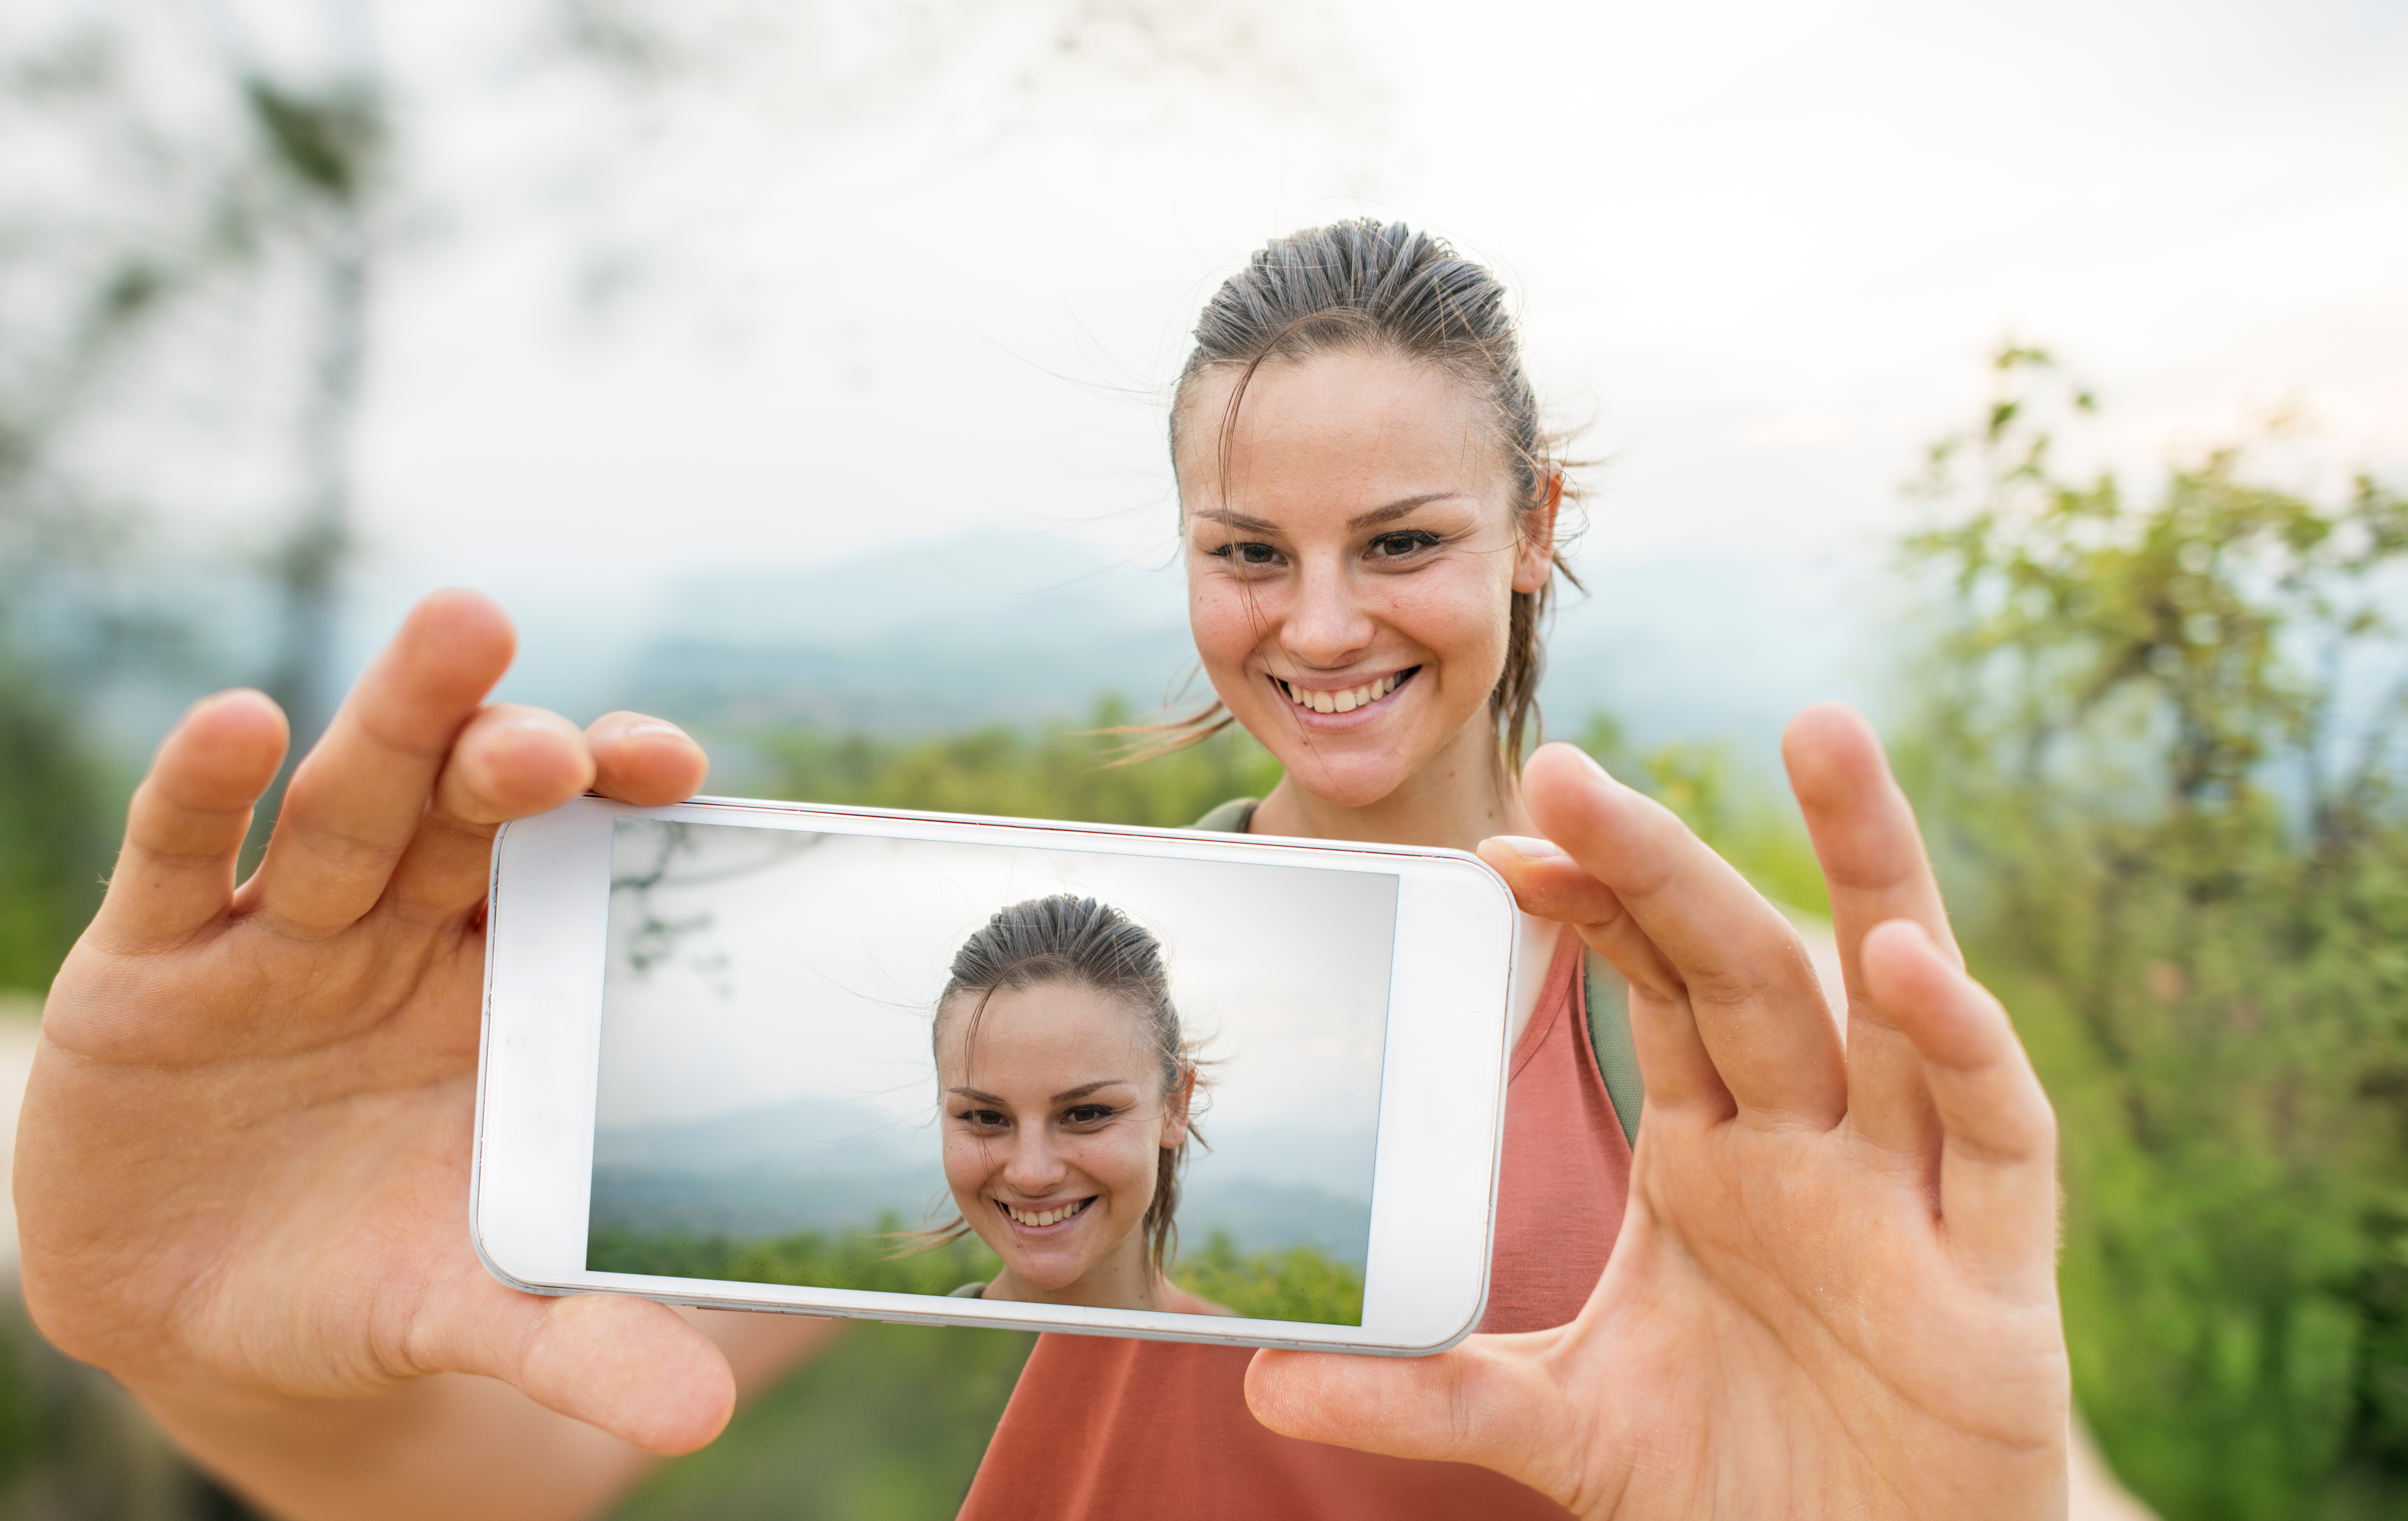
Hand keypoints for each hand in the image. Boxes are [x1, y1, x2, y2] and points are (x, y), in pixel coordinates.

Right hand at [17, 591, 746, 1461]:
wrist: (217, 1316)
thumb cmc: (373, 1276)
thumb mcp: (471, 1309)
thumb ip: (578, 1344)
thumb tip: (702, 1419)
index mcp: (499, 983)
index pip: (572, 861)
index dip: (619, 799)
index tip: (674, 769)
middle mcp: (398, 931)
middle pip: (463, 807)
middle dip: (506, 745)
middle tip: (554, 722)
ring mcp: (272, 936)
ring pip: (339, 803)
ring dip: (394, 722)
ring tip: (459, 636)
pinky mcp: (150, 964)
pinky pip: (179, 855)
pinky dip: (200, 789)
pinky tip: (237, 722)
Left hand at [1245, 704, 2068, 1518]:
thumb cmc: (1739, 1485)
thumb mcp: (1564, 1429)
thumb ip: (1432, 1392)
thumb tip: (1269, 1377)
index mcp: (1721, 1156)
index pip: (1657, 984)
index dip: (1593, 901)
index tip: (1505, 845)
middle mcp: (1815, 1147)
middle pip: (1748, 961)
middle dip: (1667, 857)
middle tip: (1569, 757)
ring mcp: (1911, 1199)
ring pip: (1900, 996)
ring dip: (1872, 863)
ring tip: (1818, 733)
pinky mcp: (1998, 1278)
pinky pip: (1996, 1132)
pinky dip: (1964, 1043)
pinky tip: (1905, 962)